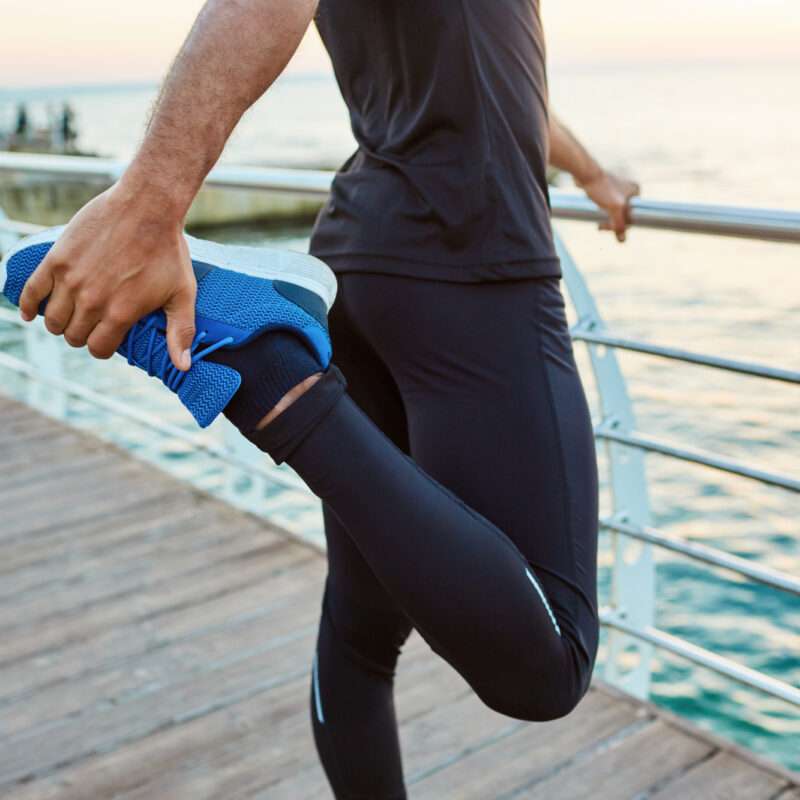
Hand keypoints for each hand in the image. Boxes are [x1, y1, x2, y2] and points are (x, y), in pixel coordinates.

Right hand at [19, 177, 196, 369]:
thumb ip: (181, 332)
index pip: (98, 348)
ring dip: (61, 323)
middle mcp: (92, 301)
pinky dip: (28, 306)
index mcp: (120, 313)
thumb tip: (183, 367)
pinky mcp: (57, 260)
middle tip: (93, 324)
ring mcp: (71, 280)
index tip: (108, 337)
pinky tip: (31, 314)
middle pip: (74, 336)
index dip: (103, 347)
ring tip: (73, 316)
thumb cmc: (168, 251)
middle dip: (83, 335)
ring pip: (54, 320)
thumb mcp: (182, 294)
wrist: (148, 207)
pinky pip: (32, 291)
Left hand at [579, 170, 639, 242]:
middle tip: (600, 227)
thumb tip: (622, 240)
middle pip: (623, 213)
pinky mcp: (605, 188)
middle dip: (612, 222)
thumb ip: (619, 224)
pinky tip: (596, 212)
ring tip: (598, 223)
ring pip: (614, 209)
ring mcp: (617, 188)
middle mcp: (628, 188)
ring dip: (607, 218)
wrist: (585, 173)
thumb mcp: (614, 208)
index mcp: (635, 190)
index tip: (607, 228)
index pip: (632, 215)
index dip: (621, 225)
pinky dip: (602, 210)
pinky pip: (607, 204)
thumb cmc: (601, 188)